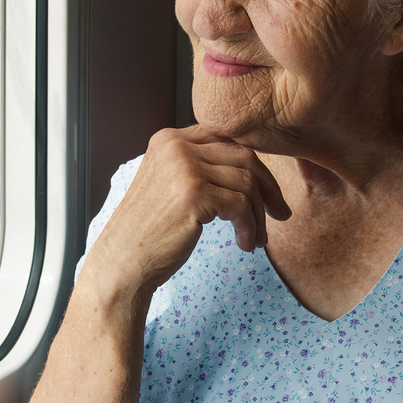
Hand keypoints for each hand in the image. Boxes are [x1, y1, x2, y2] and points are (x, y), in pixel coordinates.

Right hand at [82, 126, 290, 303]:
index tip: (269, 193)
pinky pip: (241, 205)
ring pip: (247, 182)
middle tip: (280, 214)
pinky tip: (245, 244)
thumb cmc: (151, 231)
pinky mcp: (193, 194)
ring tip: (256, 239)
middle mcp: (176, 146)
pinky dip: (250, 228)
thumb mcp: (171, 184)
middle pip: (244, 156)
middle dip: (268, 188)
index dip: (256, 165)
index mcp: (169, 139)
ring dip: (258, 215)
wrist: (123, 262)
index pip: (228, 139)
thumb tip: (251, 164)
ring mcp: (184, 167)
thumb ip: (200, 165)